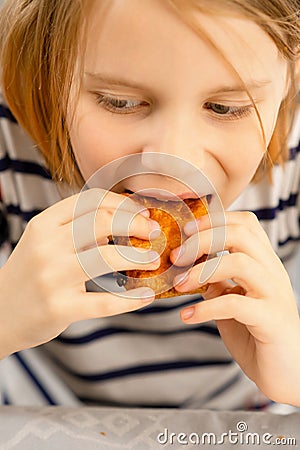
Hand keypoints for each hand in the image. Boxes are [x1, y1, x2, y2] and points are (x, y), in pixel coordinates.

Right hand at [0, 189, 159, 357]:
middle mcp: (47, 246)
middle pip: (103, 221)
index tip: (142, 213)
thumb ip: (76, 228)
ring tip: (152, 260)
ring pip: (108, 257)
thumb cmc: (29, 274)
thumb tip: (124, 221)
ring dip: (138, 257)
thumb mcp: (43, 242)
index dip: (124, 203)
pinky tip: (146, 296)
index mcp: (44, 224)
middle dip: (136, 224)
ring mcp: (53, 277)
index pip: (91, 200)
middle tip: (153, 233)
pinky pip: (105, 302)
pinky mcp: (61, 308)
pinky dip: (131, 300)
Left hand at [170, 211, 299, 405]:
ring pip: (239, 262)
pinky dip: (205, 308)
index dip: (213, 220)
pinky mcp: (271, 320)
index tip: (185, 231)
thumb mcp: (231, 303)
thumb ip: (216, 283)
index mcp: (264, 264)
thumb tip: (187, 268)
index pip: (245, 223)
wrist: (288, 375)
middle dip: (202, 239)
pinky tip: (187, 316)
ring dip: (201, 270)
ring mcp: (274, 294)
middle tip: (177, 256)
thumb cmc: (258, 336)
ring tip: (179, 284)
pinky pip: (235, 304)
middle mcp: (272, 273)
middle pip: (240, 234)